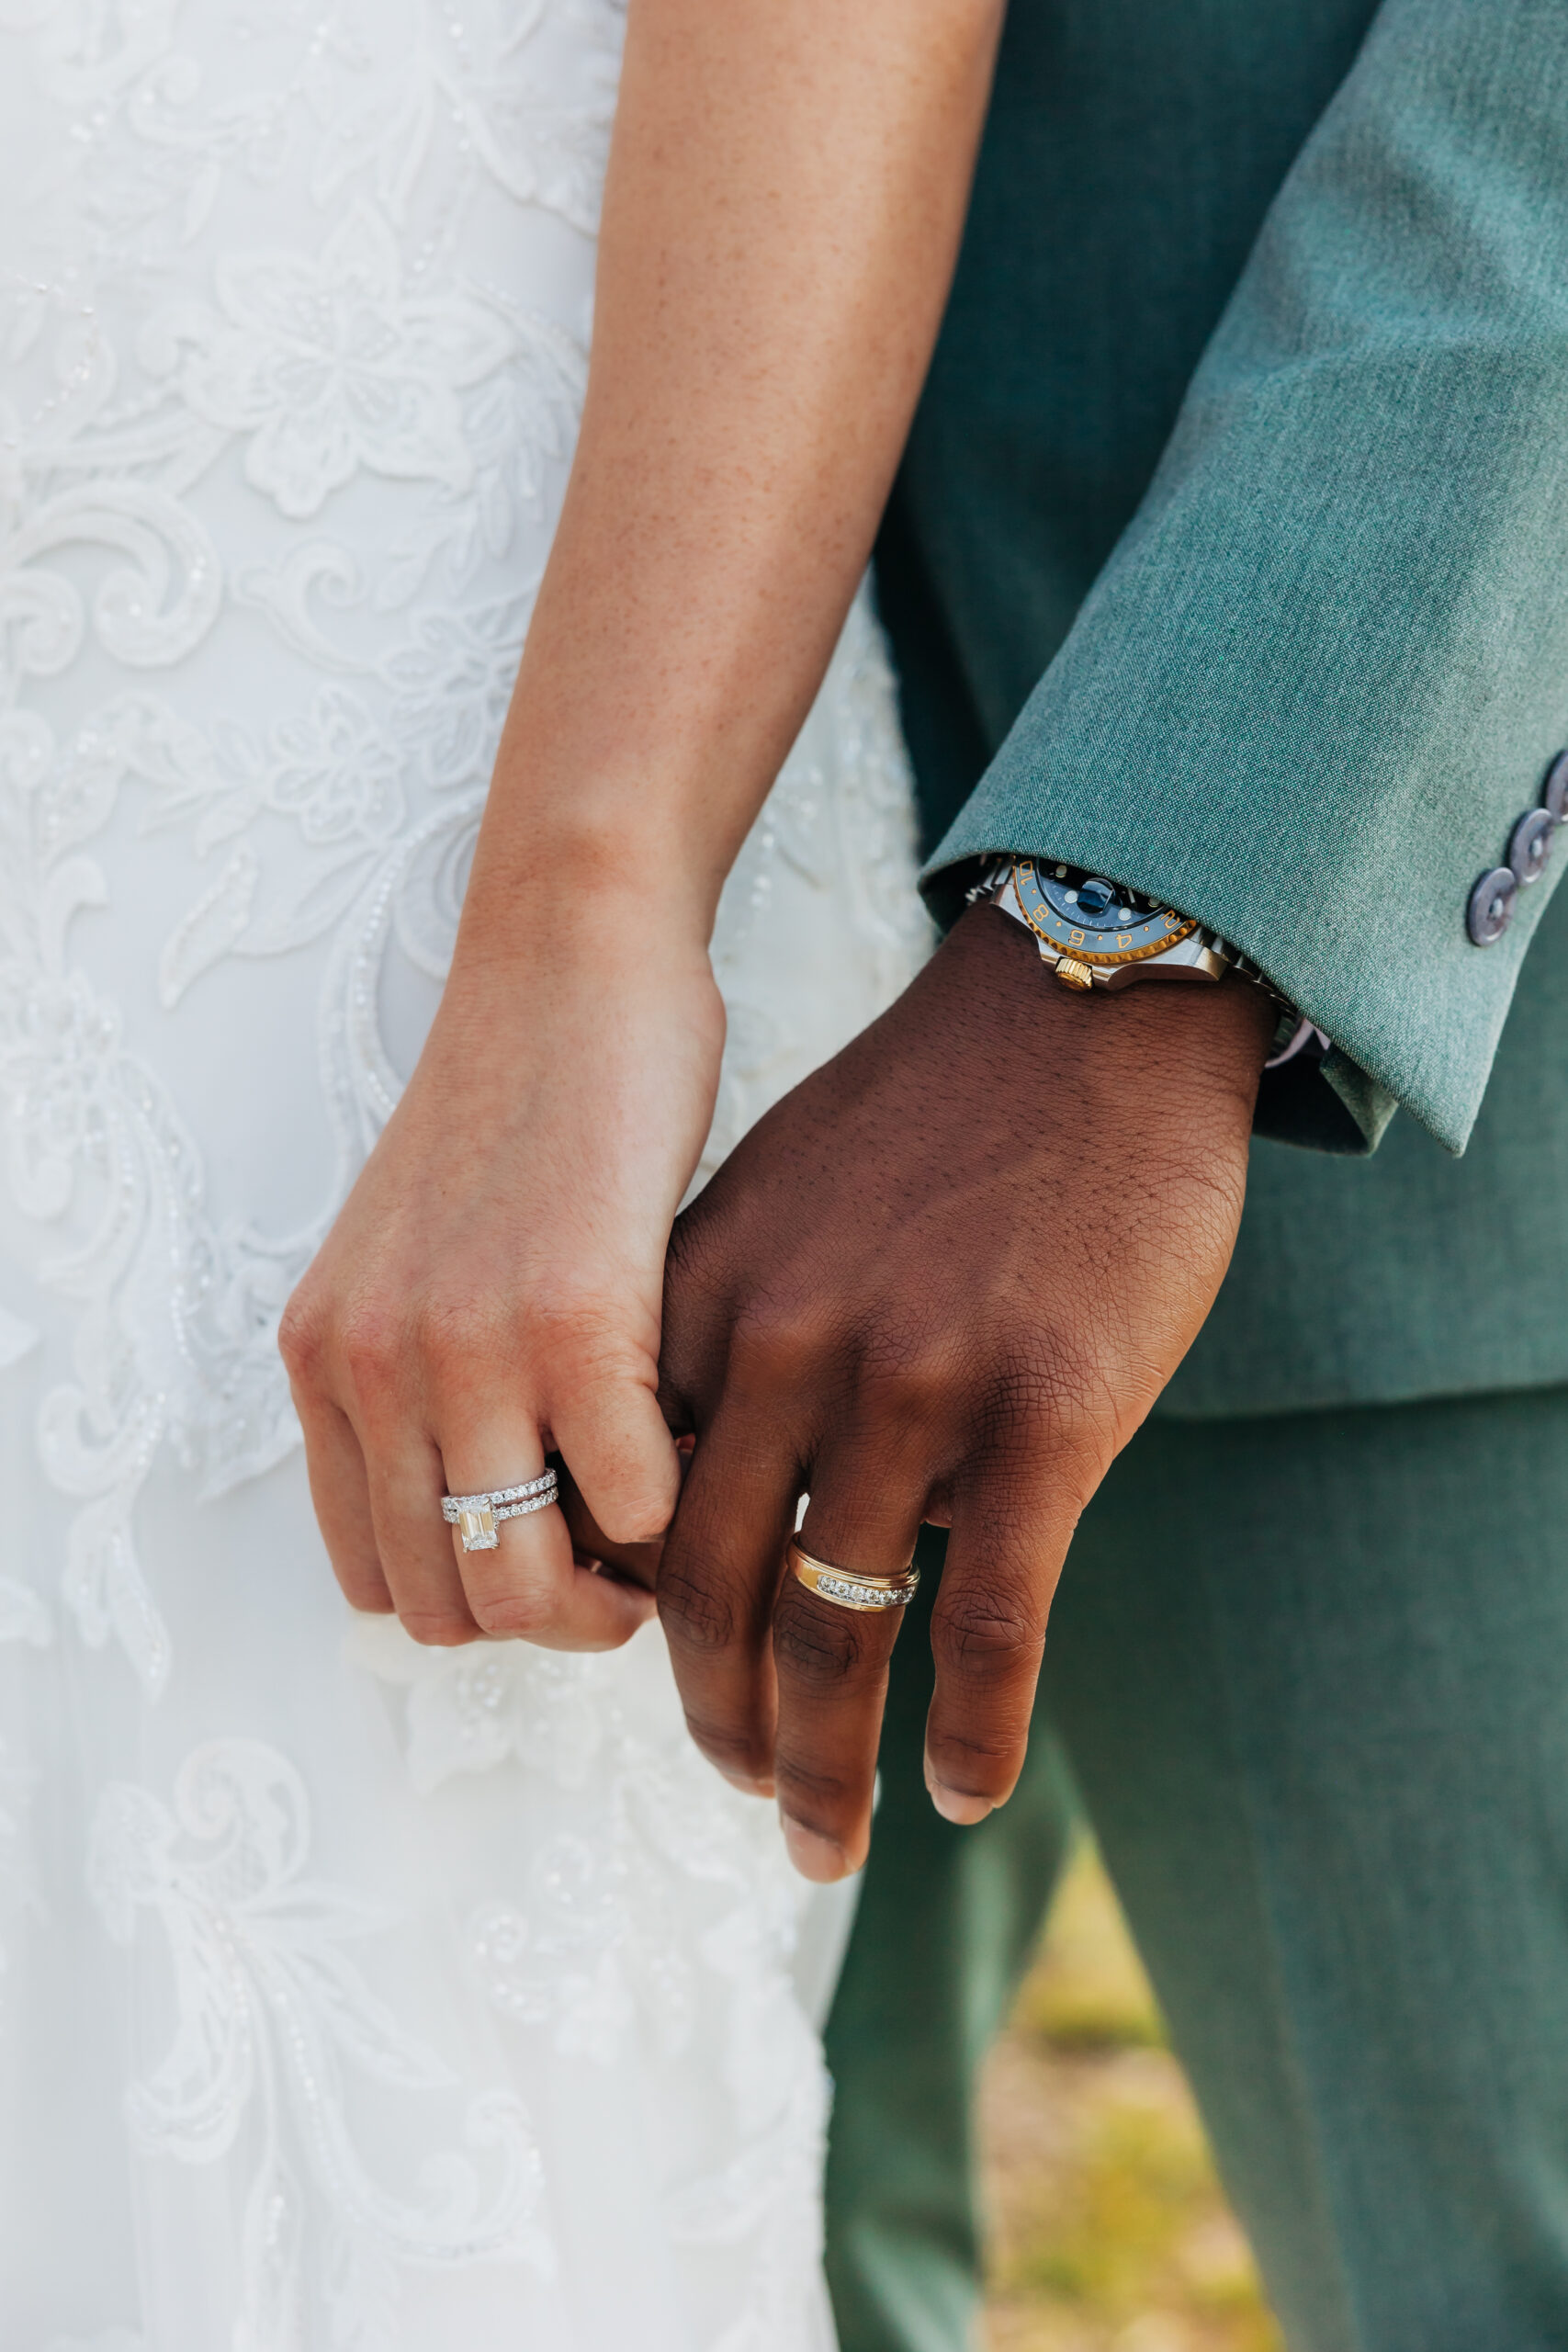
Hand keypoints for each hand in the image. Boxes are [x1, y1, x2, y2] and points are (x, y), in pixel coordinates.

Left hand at [279, 883, 720, 1648]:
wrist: (567, 957)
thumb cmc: (524, 1100)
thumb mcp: (422, 1258)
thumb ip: (433, 1380)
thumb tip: (520, 1516)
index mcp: (324, 1360)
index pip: (378, 1580)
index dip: (484, 1595)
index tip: (563, 1553)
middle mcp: (371, 1368)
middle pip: (450, 1607)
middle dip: (555, 1617)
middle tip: (633, 1563)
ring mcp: (465, 1349)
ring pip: (528, 1587)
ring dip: (617, 1592)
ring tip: (669, 1523)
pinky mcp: (576, 1317)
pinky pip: (636, 1503)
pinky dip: (682, 1504)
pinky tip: (703, 1435)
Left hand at [655, 903, 1274, 1872]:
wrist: (1081, 1010)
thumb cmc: (927, 1114)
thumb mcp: (772, 1198)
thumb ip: (721, 1336)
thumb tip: (723, 1487)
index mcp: (701, 1303)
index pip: (632, 1512)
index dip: (640, 1624)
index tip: (674, 1679)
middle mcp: (785, 1352)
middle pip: (714, 1601)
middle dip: (717, 1726)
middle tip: (745, 1792)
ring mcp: (916, 1386)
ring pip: (837, 1635)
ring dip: (824, 1768)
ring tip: (825, 1842)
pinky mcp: (1047, 1415)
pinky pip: (989, 1621)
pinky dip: (971, 1730)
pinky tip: (964, 1792)